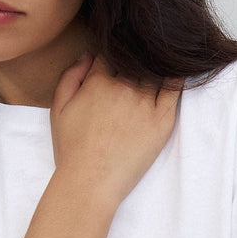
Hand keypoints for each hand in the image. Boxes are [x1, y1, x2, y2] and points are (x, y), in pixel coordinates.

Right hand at [50, 53, 182, 207]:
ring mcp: (144, 104)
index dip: (114, 54)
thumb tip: (88, 55)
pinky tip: (177, 71)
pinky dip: (176, 78)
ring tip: (158, 65)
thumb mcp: (59, 109)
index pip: (111, 54)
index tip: (118, 60)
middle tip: (139, 63)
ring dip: (155, 66)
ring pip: (154, 73)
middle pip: (135, 61)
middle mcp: (123, 88)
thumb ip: (70, 76)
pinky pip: (174, 91)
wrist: (90, 182)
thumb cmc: (72, 150)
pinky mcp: (161, 121)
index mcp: (98, 82)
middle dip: (135, 59)